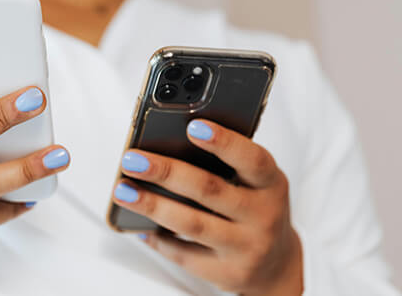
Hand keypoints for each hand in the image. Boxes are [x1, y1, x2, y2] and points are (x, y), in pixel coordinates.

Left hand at [112, 120, 302, 295]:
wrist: (278, 265)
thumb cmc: (256, 207)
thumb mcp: (255, 181)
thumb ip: (226, 162)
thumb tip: (168, 140)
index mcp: (271, 184)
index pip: (251, 160)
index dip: (224, 142)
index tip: (192, 127)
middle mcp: (263, 216)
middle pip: (209, 190)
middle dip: (166, 172)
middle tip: (133, 159)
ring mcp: (246, 248)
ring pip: (192, 224)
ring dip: (152, 205)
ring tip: (123, 190)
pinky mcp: (227, 274)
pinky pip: (184, 255)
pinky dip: (157, 238)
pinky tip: (137, 223)